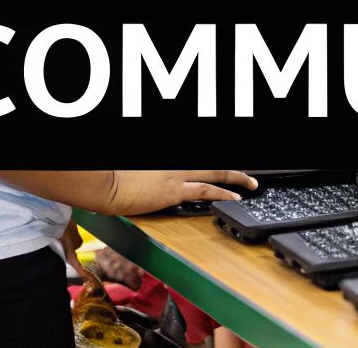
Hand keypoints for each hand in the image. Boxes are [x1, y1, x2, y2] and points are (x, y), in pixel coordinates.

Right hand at [102, 170, 256, 215]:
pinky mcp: (174, 190)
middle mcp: (177, 164)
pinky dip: (223, 193)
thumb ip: (155, 174)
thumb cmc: (115, 178)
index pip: (198, 165)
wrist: (106, 183)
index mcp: (169, 161)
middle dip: (234, 170)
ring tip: (251, 184)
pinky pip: (206, 190)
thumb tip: (161, 180)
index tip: (221, 173)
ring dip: (236, 178)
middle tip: (250, 176)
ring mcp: (177, 175)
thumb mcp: (140, 172)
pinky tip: (235, 197)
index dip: (213, 170)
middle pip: (213, 165)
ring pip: (215, 173)